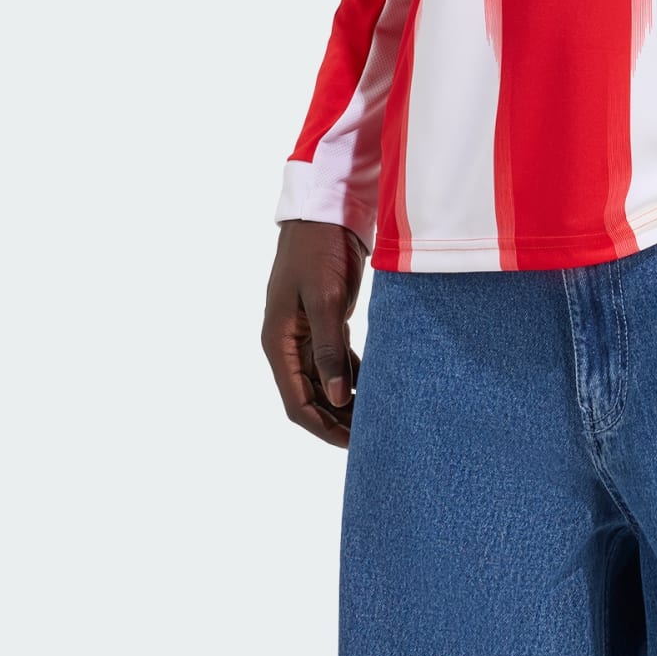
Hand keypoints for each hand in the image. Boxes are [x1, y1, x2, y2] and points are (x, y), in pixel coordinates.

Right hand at [262, 219, 368, 447]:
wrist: (325, 211)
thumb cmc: (318, 250)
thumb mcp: (326, 300)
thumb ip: (331, 350)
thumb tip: (338, 400)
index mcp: (278, 342)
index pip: (296, 402)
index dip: (322, 428)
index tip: (352, 444)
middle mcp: (289, 343)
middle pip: (310, 397)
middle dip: (337, 420)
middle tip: (371, 437)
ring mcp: (306, 332)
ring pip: (325, 380)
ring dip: (346, 400)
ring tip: (377, 417)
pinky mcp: (326, 319)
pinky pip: (337, 359)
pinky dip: (353, 374)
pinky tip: (375, 386)